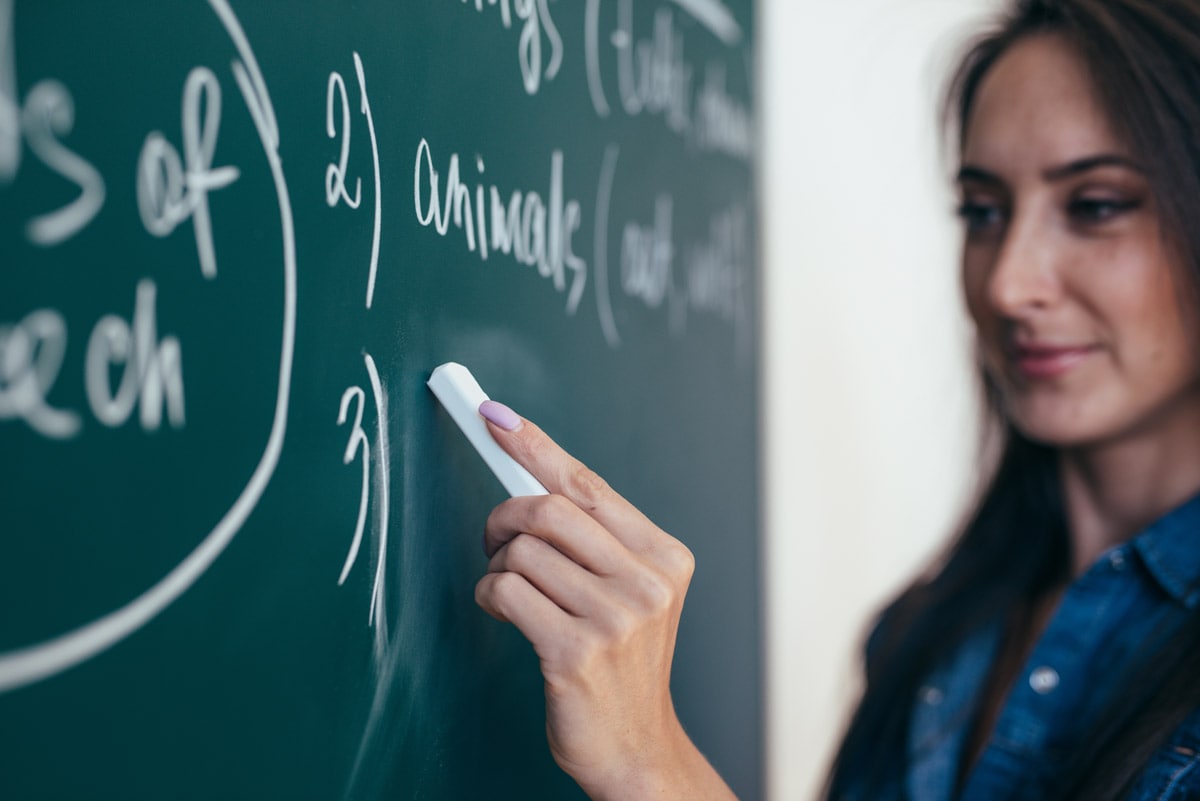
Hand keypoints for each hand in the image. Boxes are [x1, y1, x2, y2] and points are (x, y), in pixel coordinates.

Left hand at [474, 400, 737, 800]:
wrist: (634, 748)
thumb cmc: (620, 663)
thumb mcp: (628, 593)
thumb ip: (591, 539)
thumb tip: (527, 473)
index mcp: (664, 557)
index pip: (589, 486)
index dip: (536, 447)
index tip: (496, 418)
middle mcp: (647, 583)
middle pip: (549, 510)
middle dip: (504, 517)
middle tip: (494, 539)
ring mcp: (615, 619)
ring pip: (521, 552)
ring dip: (497, 568)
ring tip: (510, 591)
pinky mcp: (576, 652)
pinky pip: (505, 592)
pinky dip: (489, 595)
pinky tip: (504, 614)